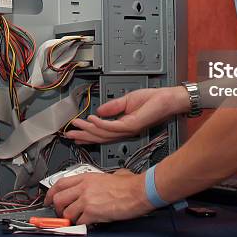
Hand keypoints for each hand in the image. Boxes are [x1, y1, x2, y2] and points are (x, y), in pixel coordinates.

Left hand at [44, 170, 152, 223]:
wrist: (137, 191)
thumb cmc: (128, 184)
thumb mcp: (109, 175)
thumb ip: (98, 180)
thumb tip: (99, 183)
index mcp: (87, 177)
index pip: (60, 183)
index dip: (50, 192)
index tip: (48, 198)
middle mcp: (84, 187)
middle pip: (58, 198)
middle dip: (57, 208)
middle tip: (61, 212)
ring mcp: (87, 200)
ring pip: (66, 212)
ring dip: (70, 218)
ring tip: (77, 218)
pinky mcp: (92, 212)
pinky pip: (79, 222)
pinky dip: (82, 224)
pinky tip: (88, 222)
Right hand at [64, 86, 189, 143]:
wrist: (168, 100)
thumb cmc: (153, 100)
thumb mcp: (127, 100)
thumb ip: (113, 107)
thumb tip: (99, 111)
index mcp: (123, 126)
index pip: (102, 132)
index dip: (88, 133)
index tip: (76, 131)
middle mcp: (124, 130)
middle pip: (100, 136)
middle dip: (83, 135)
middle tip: (69, 134)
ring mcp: (127, 129)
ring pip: (103, 133)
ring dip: (88, 129)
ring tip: (76, 125)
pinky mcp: (131, 125)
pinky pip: (112, 126)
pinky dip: (100, 123)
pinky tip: (91, 119)